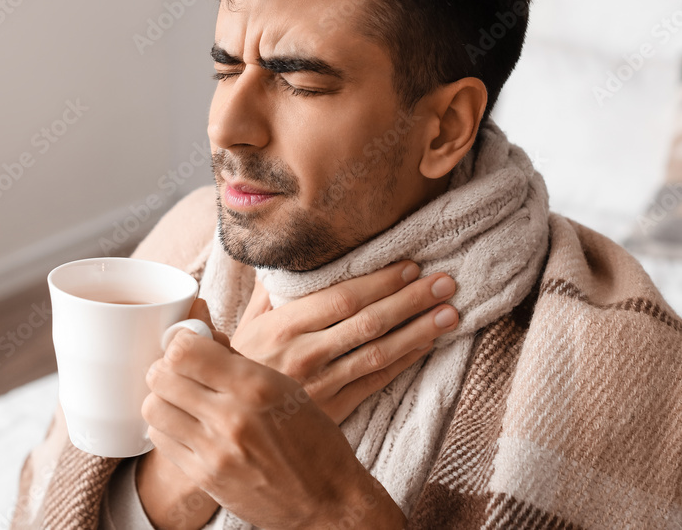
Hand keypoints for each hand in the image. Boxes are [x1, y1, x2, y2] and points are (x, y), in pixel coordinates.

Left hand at [142, 328, 404, 529]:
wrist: (327, 500)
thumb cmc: (313, 438)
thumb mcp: (286, 387)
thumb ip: (239, 359)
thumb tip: (200, 330)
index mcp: (256, 387)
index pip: (185, 351)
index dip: (181, 341)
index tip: (190, 343)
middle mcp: (232, 417)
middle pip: (162, 375)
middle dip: (168, 367)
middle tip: (182, 370)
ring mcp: (215, 451)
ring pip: (154, 407)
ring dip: (163, 397)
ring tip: (182, 397)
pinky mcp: (205, 477)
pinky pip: (161, 439)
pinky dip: (167, 426)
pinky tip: (186, 424)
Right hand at [231, 260, 457, 423]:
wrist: (231, 425)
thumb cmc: (240, 366)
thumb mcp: (246, 325)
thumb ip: (268, 292)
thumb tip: (284, 257)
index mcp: (284, 325)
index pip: (342, 297)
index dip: (380, 282)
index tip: (410, 265)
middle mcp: (306, 353)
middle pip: (369, 321)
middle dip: (411, 299)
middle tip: (445, 282)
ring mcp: (323, 384)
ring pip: (380, 352)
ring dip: (420, 330)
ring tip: (450, 312)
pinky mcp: (335, 409)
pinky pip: (377, 380)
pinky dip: (405, 360)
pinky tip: (426, 343)